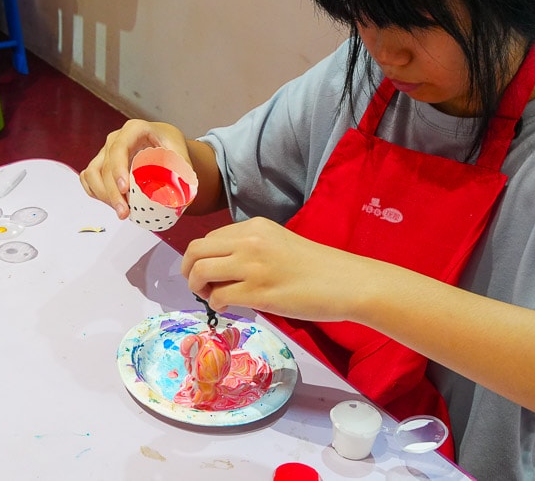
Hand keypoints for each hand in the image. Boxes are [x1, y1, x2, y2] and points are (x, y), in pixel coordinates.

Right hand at [79, 120, 190, 218]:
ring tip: (121, 211)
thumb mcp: (179, 149)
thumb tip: (184, 191)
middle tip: (125, 212)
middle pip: (105, 166)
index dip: (118, 169)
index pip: (119, 148)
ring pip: (93, 174)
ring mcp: (105, 152)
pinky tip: (110, 203)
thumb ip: (182, 166)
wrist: (163, 143)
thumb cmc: (169, 143)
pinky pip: (89, 178)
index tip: (125, 189)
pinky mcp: (100, 164)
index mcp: (134, 130)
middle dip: (112, 193)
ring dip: (103, 196)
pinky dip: (95, 193)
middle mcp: (115, 139)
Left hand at [181, 217, 378, 322]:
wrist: (345, 282)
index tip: (207, 272)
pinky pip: (219, 297)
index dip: (201, 257)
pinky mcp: (257, 292)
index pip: (209, 239)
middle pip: (196, 251)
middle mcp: (248, 241)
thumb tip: (222, 267)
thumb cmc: (316, 267)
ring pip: (201, 272)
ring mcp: (251, 266)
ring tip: (210, 297)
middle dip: (188, 270)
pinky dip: (216, 304)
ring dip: (197, 288)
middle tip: (196, 285)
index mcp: (253, 227)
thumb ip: (250, 248)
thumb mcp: (278, 243)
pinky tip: (227, 307)